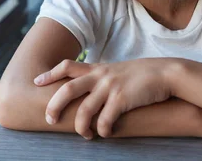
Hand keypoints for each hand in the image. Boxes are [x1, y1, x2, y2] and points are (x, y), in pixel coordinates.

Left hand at [34, 58, 173, 138]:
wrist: (165, 73)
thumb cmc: (141, 75)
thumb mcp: (117, 70)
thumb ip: (102, 77)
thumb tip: (89, 91)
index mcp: (97, 68)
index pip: (67, 66)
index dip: (50, 74)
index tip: (36, 82)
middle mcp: (100, 76)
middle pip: (67, 89)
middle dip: (54, 106)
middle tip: (50, 119)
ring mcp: (111, 87)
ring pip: (84, 110)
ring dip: (80, 127)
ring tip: (84, 135)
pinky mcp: (123, 99)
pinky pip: (105, 120)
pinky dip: (103, 130)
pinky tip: (106, 133)